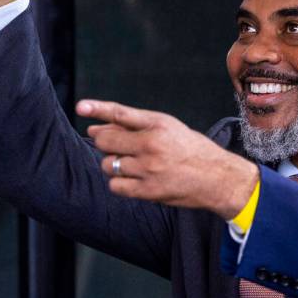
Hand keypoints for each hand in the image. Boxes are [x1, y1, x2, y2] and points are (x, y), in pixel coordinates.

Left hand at [77, 100, 259, 219]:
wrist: (217, 177)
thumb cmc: (191, 150)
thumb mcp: (169, 128)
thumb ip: (135, 126)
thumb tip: (95, 128)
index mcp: (159, 123)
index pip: (120, 113)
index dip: (97, 108)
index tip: (80, 106)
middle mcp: (152, 144)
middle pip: (106, 141)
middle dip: (104, 142)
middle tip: (114, 145)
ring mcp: (148, 168)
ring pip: (108, 164)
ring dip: (112, 164)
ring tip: (130, 164)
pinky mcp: (148, 190)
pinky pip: (116, 185)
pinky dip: (119, 182)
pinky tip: (132, 178)